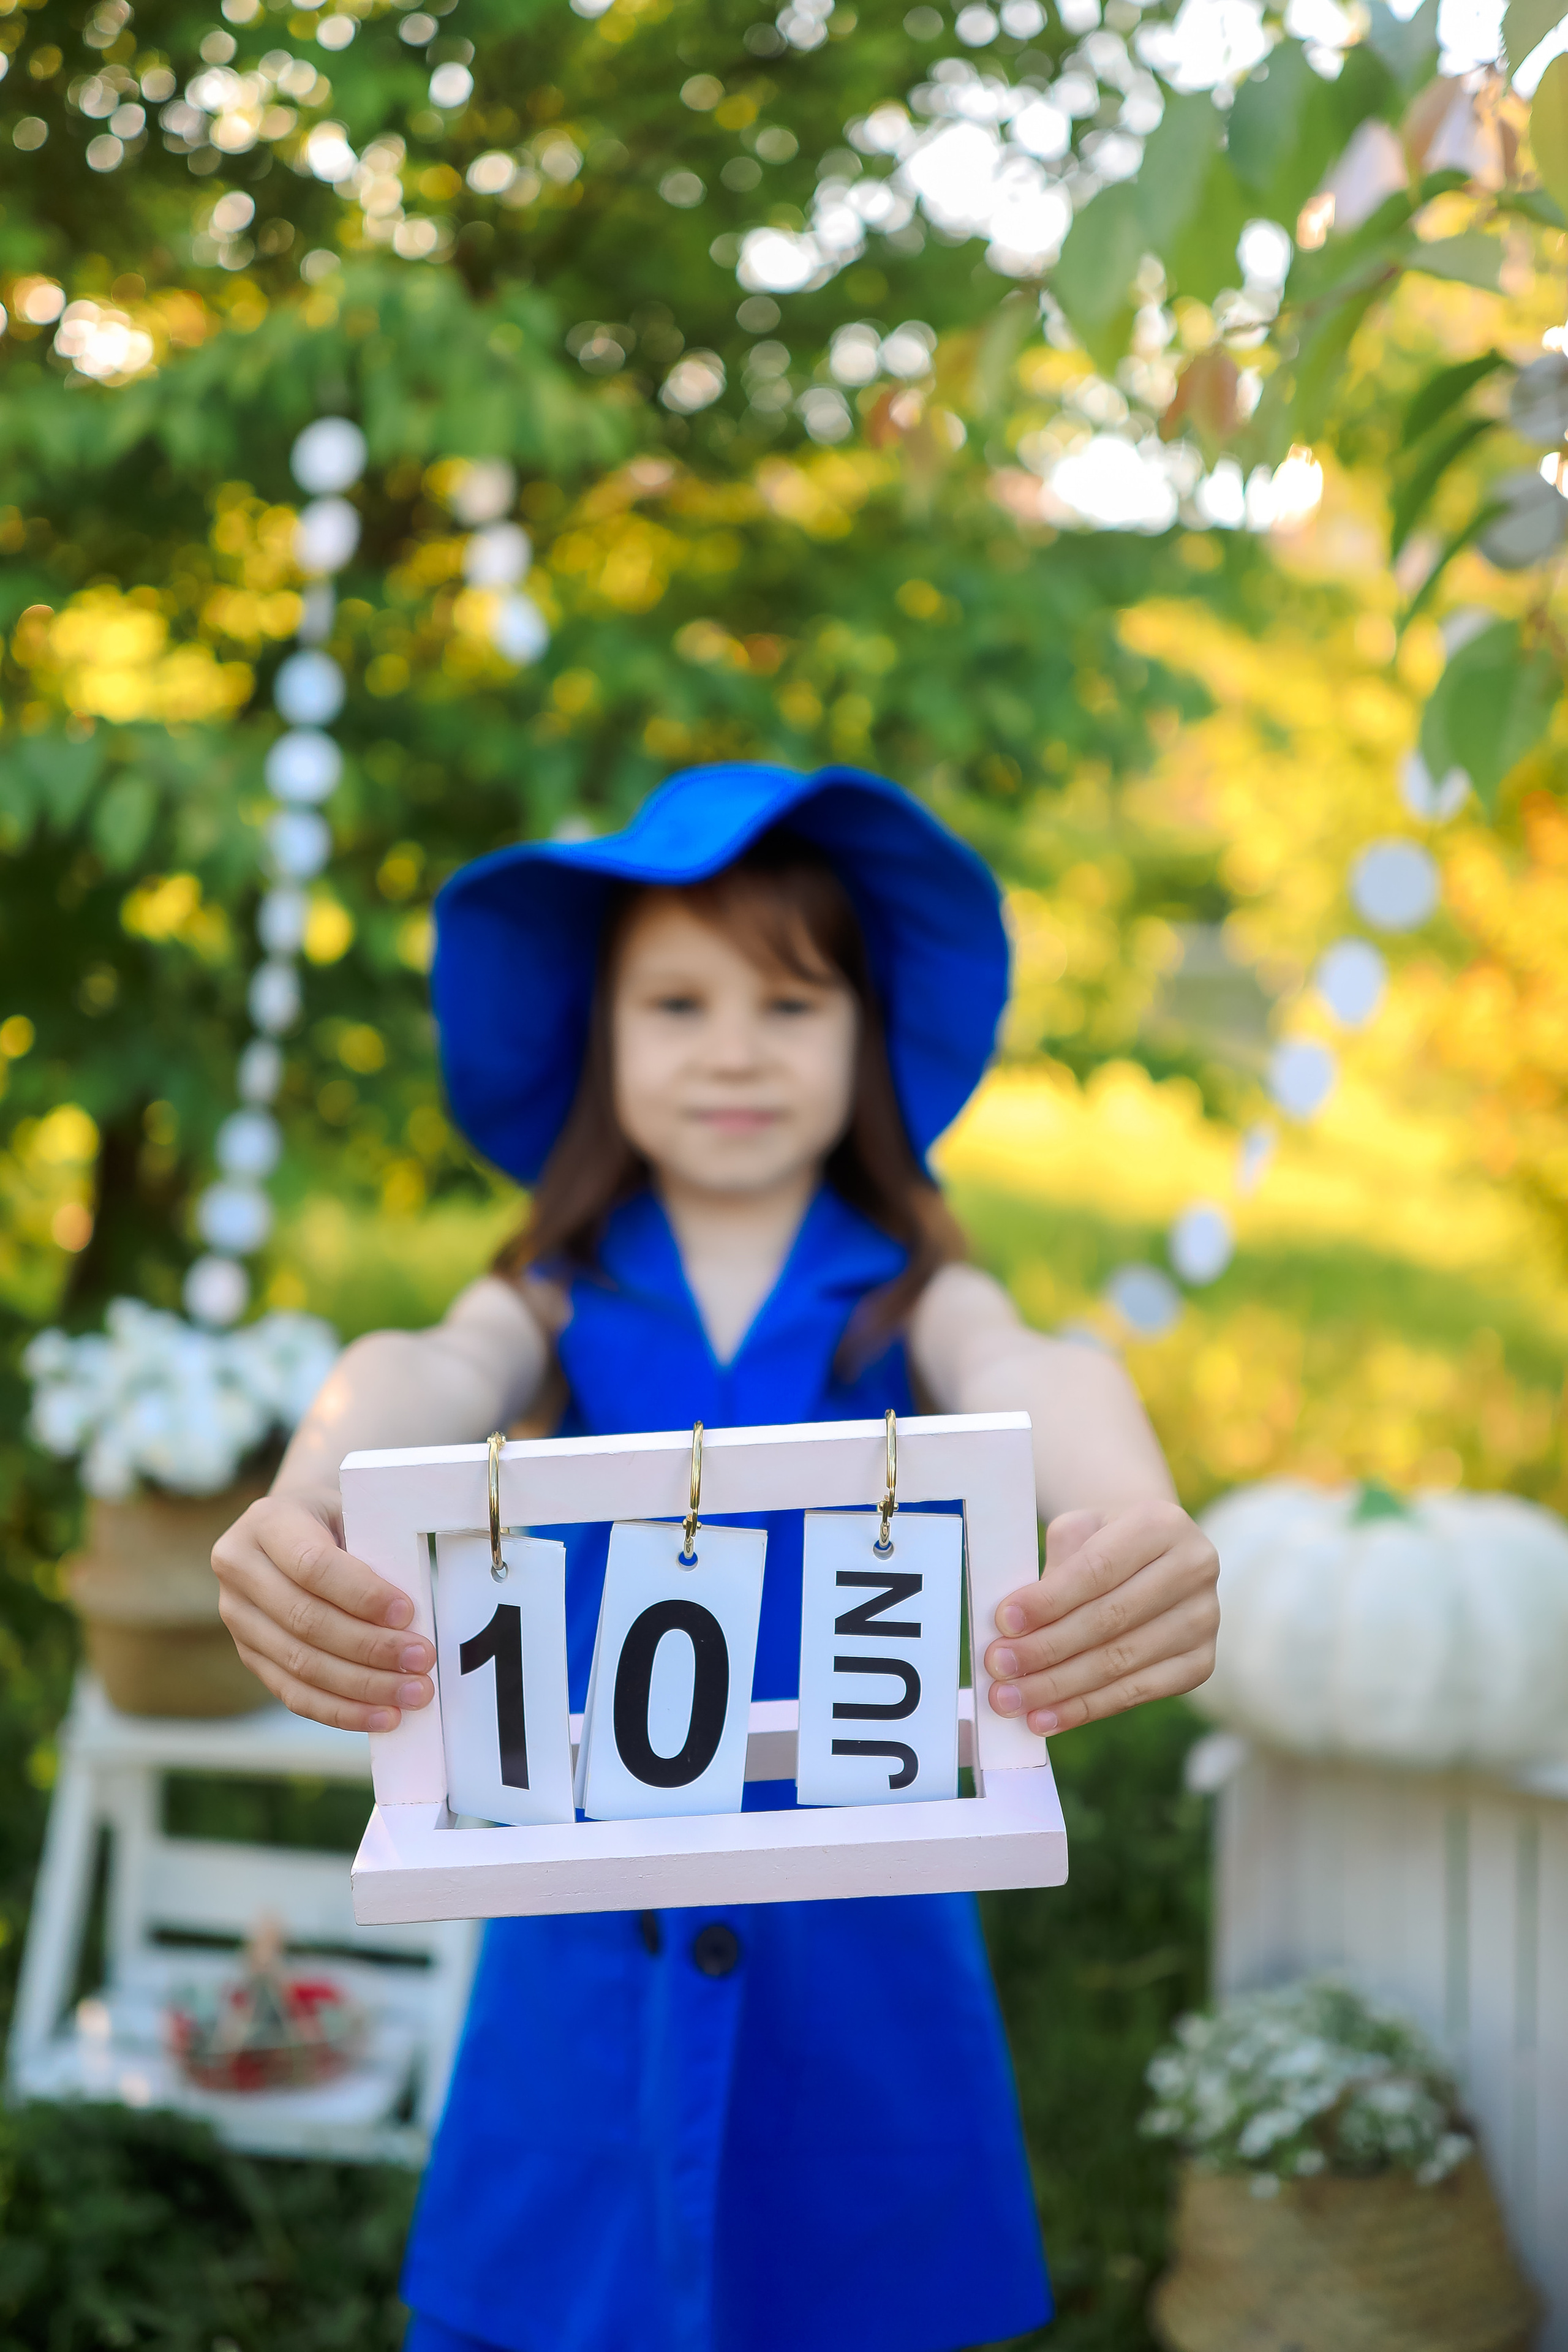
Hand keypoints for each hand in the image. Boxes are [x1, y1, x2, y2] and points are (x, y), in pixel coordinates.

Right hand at [211, 1490, 435, 1732]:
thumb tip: (410, 1617)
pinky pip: (293, 1692)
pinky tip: (381, 1716)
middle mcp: (239, 1568)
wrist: (298, 1524)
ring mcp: (237, 1616)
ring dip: (363, 1686)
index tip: (407, 1613)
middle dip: (370, 1647)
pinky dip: (341, 1709)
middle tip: (422, 1660)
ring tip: (413, 1693)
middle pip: (306, 1621)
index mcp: (267, 1522)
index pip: (312, 1566)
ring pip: (300, 1663)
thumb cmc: (339, 1517)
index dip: (361, 1594)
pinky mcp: (248, 1654)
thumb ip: (375, 1549)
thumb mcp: (354, 1509)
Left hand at [983, 1502, 1218, 1733]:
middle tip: (999, 1667)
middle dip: (1046, 1648)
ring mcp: (1204, 1619)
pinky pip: (1137, 1693)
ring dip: (1058, 1686)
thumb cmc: (1103, 1542)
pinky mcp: (1201, 1663)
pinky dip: (1085, 1708)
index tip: (1003, 1623)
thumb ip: (1052, 1569)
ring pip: (1120, 1662)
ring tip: (1011, 1699)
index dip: (1049, 1600)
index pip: (1097, 1569)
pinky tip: (1046, 1717)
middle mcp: (1195, 1568)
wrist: (1152, 1557)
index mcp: (1162, 1524)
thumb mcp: (1079, 1531)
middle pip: (1109, 1620)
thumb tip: (1014, 1628)